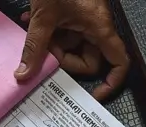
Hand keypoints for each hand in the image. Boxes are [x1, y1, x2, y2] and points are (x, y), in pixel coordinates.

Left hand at [14, 0, 129, 100]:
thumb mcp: (43, 17)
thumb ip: (34, 48)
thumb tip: (25, 74)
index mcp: (99, 28)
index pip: (119, 63)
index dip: (111, 83)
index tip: (96, 95)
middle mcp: (96, 26)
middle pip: (89, 59)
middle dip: (64, 58)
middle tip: (46, 50)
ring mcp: (85, 19)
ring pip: (72, 45)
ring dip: (52, 42)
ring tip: (35, 29)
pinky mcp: (73, 12)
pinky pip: (65, 31)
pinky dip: (49, 31)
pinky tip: (32, 20)